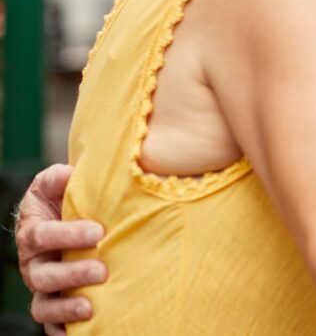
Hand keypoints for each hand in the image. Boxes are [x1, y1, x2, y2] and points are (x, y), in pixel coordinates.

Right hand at [15, 164, 106, 333]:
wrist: (66, 217)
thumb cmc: (64, 199)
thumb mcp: (56, 184)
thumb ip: (58, 178)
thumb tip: (69, 173)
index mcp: (33, 233)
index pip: (42, 236)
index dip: (67, 235)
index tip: (98, 231)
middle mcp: (34, 263)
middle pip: (43, 274)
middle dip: (72, 274)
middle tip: (102, 270)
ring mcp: (42, 287)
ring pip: (44, 303)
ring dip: (66, 307)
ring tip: (90, 306)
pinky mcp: (53, 305)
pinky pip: (52, 324)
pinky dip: (64, 331)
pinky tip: (85, 331)